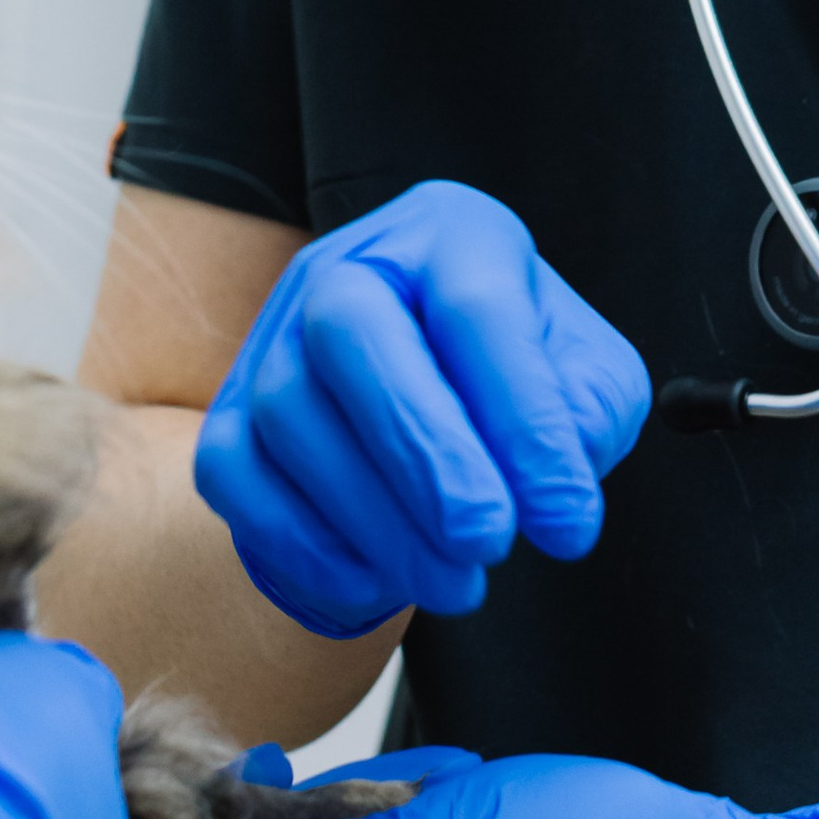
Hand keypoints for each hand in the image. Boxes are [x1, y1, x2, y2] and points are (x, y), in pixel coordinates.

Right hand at [194, 182, 651, 638]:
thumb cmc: (517, 382)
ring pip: (288, 411)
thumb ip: (587, 417)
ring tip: (456, 584)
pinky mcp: (231, 408)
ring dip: (375, 518)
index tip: (568, 526)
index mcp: (452, 234)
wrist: (433, 402)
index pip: (477, 309)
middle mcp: (349, 265)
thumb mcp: (587, 380)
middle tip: (488, 544)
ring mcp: (276, 333)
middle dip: (420, 449)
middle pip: (348, 328)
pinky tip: (373, 584)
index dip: (524, 422)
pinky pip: (233, 470)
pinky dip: (300, 540)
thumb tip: (554, 482)